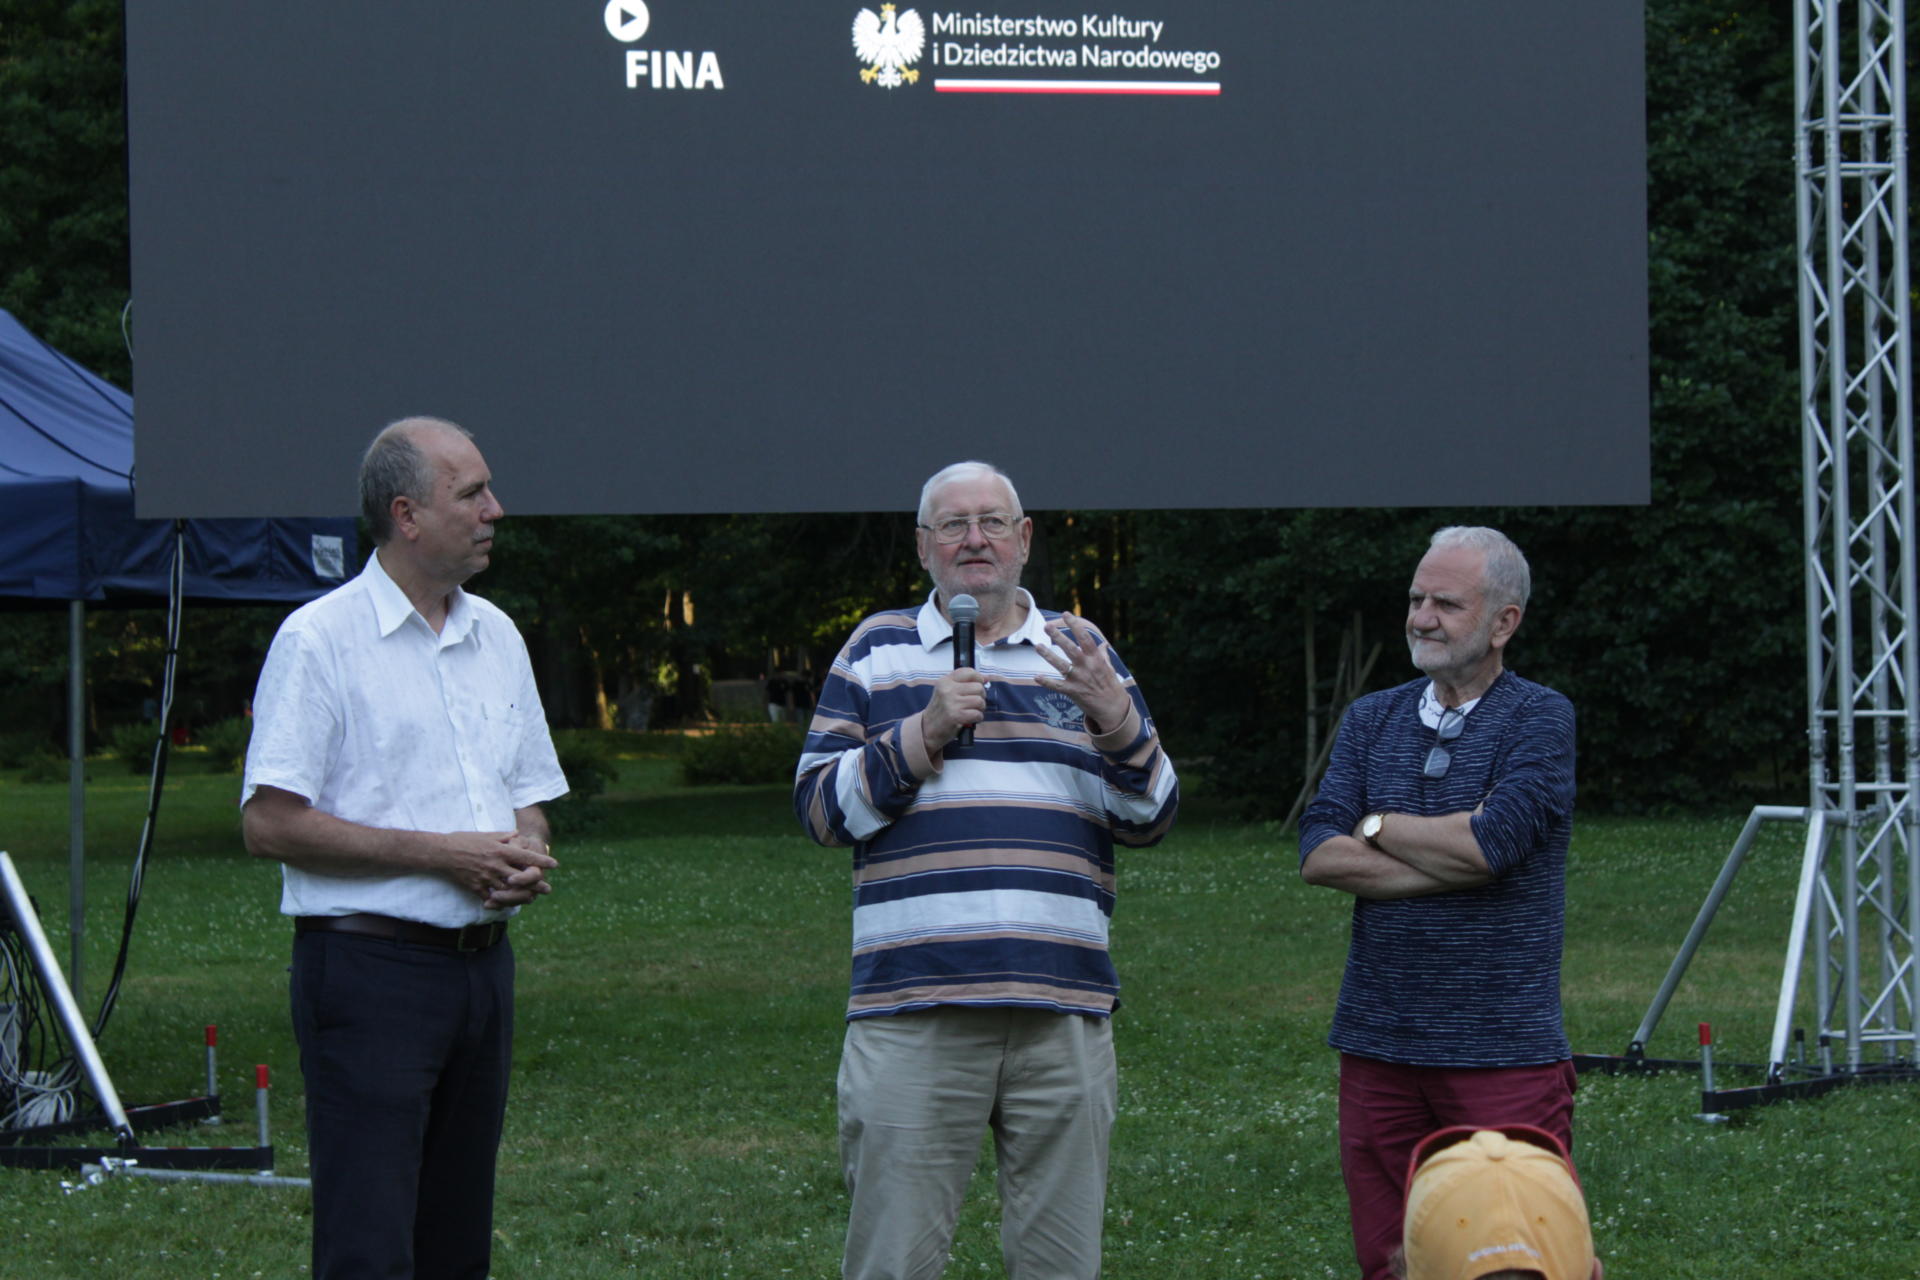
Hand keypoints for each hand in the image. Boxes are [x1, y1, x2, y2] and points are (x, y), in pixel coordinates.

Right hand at [445, 830, 558, 903]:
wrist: (441, 853)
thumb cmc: (463, 840)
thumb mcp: (485, 834)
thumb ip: (503, 837)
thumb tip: (517, 834)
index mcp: (499, 850)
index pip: (526, 856)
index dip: (542, 860)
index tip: (555, 864)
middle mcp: (495, 864)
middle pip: (521, 877)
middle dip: (537, 884)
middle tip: (547, 889)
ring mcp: (486, 877)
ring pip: (509, 890)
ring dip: (521, 896)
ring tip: (532, 899)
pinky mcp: (476, 887)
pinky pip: (491, 898)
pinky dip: (500, 902)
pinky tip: (507, 904)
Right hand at [921, 667, 988, 751]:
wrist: (928, 728)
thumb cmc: (941, 709)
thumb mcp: (947, 691)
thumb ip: (964, 683)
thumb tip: (986, 678)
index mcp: (945, 681)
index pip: (969, 672)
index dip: (979, 678)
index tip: (980, 684)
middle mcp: (948, 689)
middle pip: (978, 687)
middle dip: (981, 696)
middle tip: (974, 703)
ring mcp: (951, 703)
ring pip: (979, 701)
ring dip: (980, 708)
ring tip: (971, 710)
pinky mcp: (956, 716)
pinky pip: (977, 714)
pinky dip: (977, 717)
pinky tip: (970, 719)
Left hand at [1036, 614, 1130, 731]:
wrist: (1113, 708)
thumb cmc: (1110, 685)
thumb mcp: (1109, 667)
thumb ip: (1102, 655)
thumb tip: (1103, 645)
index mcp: (1096, 658)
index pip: (1085, 638)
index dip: (1075, 625)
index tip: (1066, 614)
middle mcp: (1087, 667)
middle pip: (1071, 649)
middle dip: (1059, 637)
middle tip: (1047, 626)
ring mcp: (1079, 679)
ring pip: (1062, 666)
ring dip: (1049, 656)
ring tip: (1037, 646)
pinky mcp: (1073, 692)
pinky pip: (1058, 686)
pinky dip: (1047, 682)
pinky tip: (1037, 677)